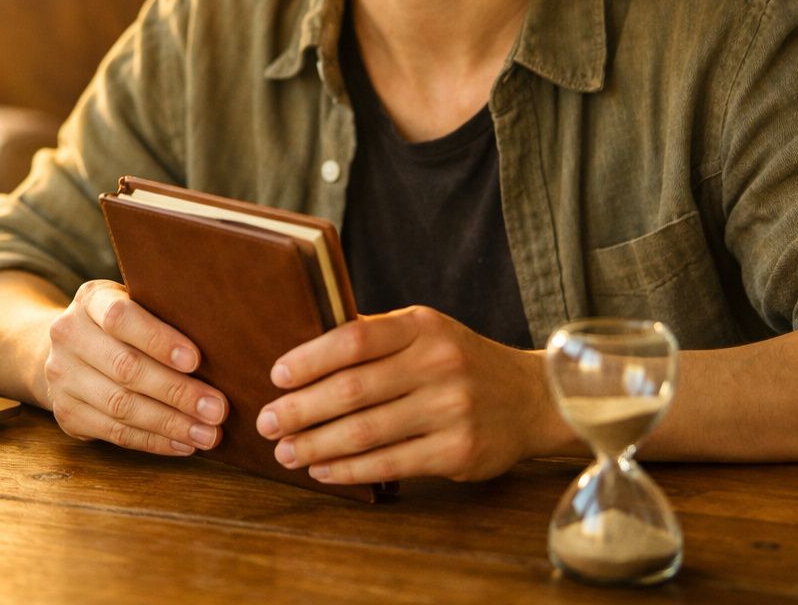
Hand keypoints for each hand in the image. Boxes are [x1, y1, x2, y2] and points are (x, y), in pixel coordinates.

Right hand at [44, 279, 227, 455]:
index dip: (158, 340)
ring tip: (208, 434)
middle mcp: (69, 335)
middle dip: (176, 391)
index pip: (120, 318)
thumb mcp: (135, 303)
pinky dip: (154, 441)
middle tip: (217, 409)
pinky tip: (183, 444)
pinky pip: (115, 433)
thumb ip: (164, 314)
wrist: (67, 349)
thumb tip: (224, 342)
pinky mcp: (66, 413)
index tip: (195, 360)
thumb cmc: (123, 325)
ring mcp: (62, 377)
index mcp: (91, 300)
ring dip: (170, 424)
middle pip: (126, 368)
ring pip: (121, 406)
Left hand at [255, 306, 556, 482]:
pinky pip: (390, 463)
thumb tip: (301, 353)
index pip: (354, 338)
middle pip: (352, 390)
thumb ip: (374, 337)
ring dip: (316, 445)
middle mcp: (438, 364)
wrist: (531, 397)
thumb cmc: (459, 361)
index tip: (275, 376)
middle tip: (266, 422)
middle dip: (300, 409)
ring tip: (286, 451)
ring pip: (365, 432)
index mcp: (422, 326)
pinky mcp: (458, 451)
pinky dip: (348, 470)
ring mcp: (451, 410)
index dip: (309, 359)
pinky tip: (323, 470)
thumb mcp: (425, 332)